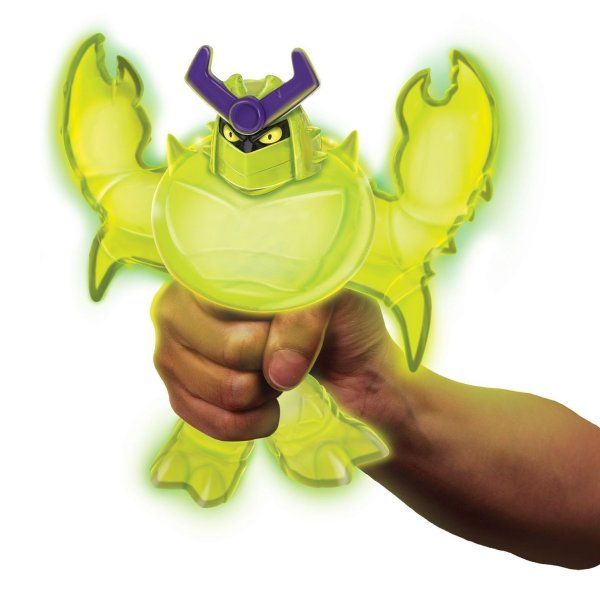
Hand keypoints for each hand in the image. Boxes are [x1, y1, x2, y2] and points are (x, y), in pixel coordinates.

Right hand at [151, 282, 404, 440]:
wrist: (333, 345)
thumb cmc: (323, 312)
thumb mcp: (326, 301)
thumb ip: (302, 324)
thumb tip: (278, 373)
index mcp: (204, 271)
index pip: (235, 309)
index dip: (272, 331)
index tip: (283, 323)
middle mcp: (173, 308)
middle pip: (233, 355)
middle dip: (271, 360)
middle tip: (281, 347)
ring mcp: (169, 354)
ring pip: (227, 396)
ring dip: (265, 393)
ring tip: (272, 369)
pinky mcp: (178, 394)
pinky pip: (216, 425)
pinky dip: (253, 422)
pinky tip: (265, 402)